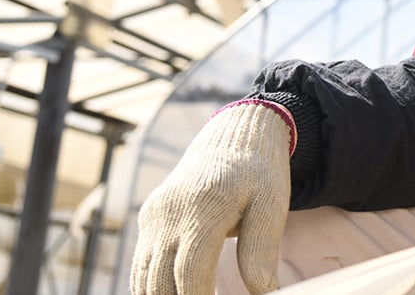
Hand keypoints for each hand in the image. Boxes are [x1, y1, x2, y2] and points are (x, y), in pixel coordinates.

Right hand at [131, 101, 292, 294]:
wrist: (232, 136)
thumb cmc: (259, 173)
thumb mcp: (271, 205)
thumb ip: (262, 251)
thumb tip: (266, 294)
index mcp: (205, 207)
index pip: (190, 272)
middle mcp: (170, 212)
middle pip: (161, 281)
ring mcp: (154, 215)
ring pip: (144, 278)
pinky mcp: (148, 218)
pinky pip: (142, 265)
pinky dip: (153, 288)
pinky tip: (177, 294)